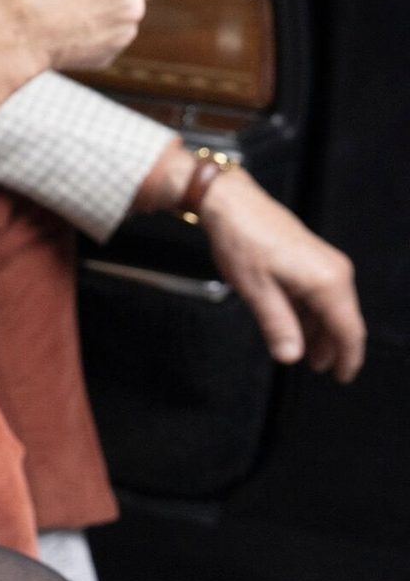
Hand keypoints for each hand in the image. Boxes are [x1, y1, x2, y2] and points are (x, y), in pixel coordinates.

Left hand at [202, 167, 365, 380]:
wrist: (231, 202)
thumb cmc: (241, 240)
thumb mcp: (256, 290)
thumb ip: (277, 325)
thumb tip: (291, 356)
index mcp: (327, 282)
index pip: (349, 330)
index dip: (347, 358)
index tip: (341, 378)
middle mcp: (335, 271)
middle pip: (344, 320)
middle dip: (332, 347)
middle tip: (318, 369)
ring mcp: (326, 262)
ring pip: (331, 307)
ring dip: (320, 331)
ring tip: (306, 353)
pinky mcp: (312, 257)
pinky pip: (320, 293)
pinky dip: (312, 313)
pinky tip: (297, 325)